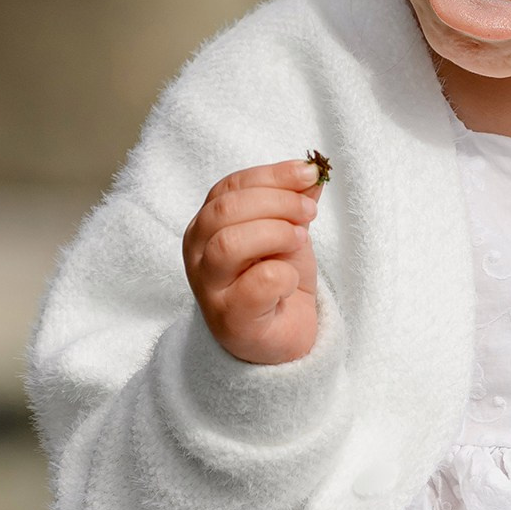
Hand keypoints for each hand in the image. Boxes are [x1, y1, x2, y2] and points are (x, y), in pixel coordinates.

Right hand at [183, 160, 323, 366]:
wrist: (281, 339)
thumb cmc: (277, 281)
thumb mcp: (288, 231)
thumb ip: (295, 201)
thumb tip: (312, 170)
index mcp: (207, 225)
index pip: (230, 187)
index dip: (272, 176)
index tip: (308, 175)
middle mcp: (198, 253)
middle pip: (225, 211)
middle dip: (276, 203)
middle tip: (308, 214)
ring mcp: (209, 288)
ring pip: (229, 245)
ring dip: (276, 235)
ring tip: (300, 242)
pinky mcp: (230, 319)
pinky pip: (258, 284)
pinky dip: (284, 276)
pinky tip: (290, 283)